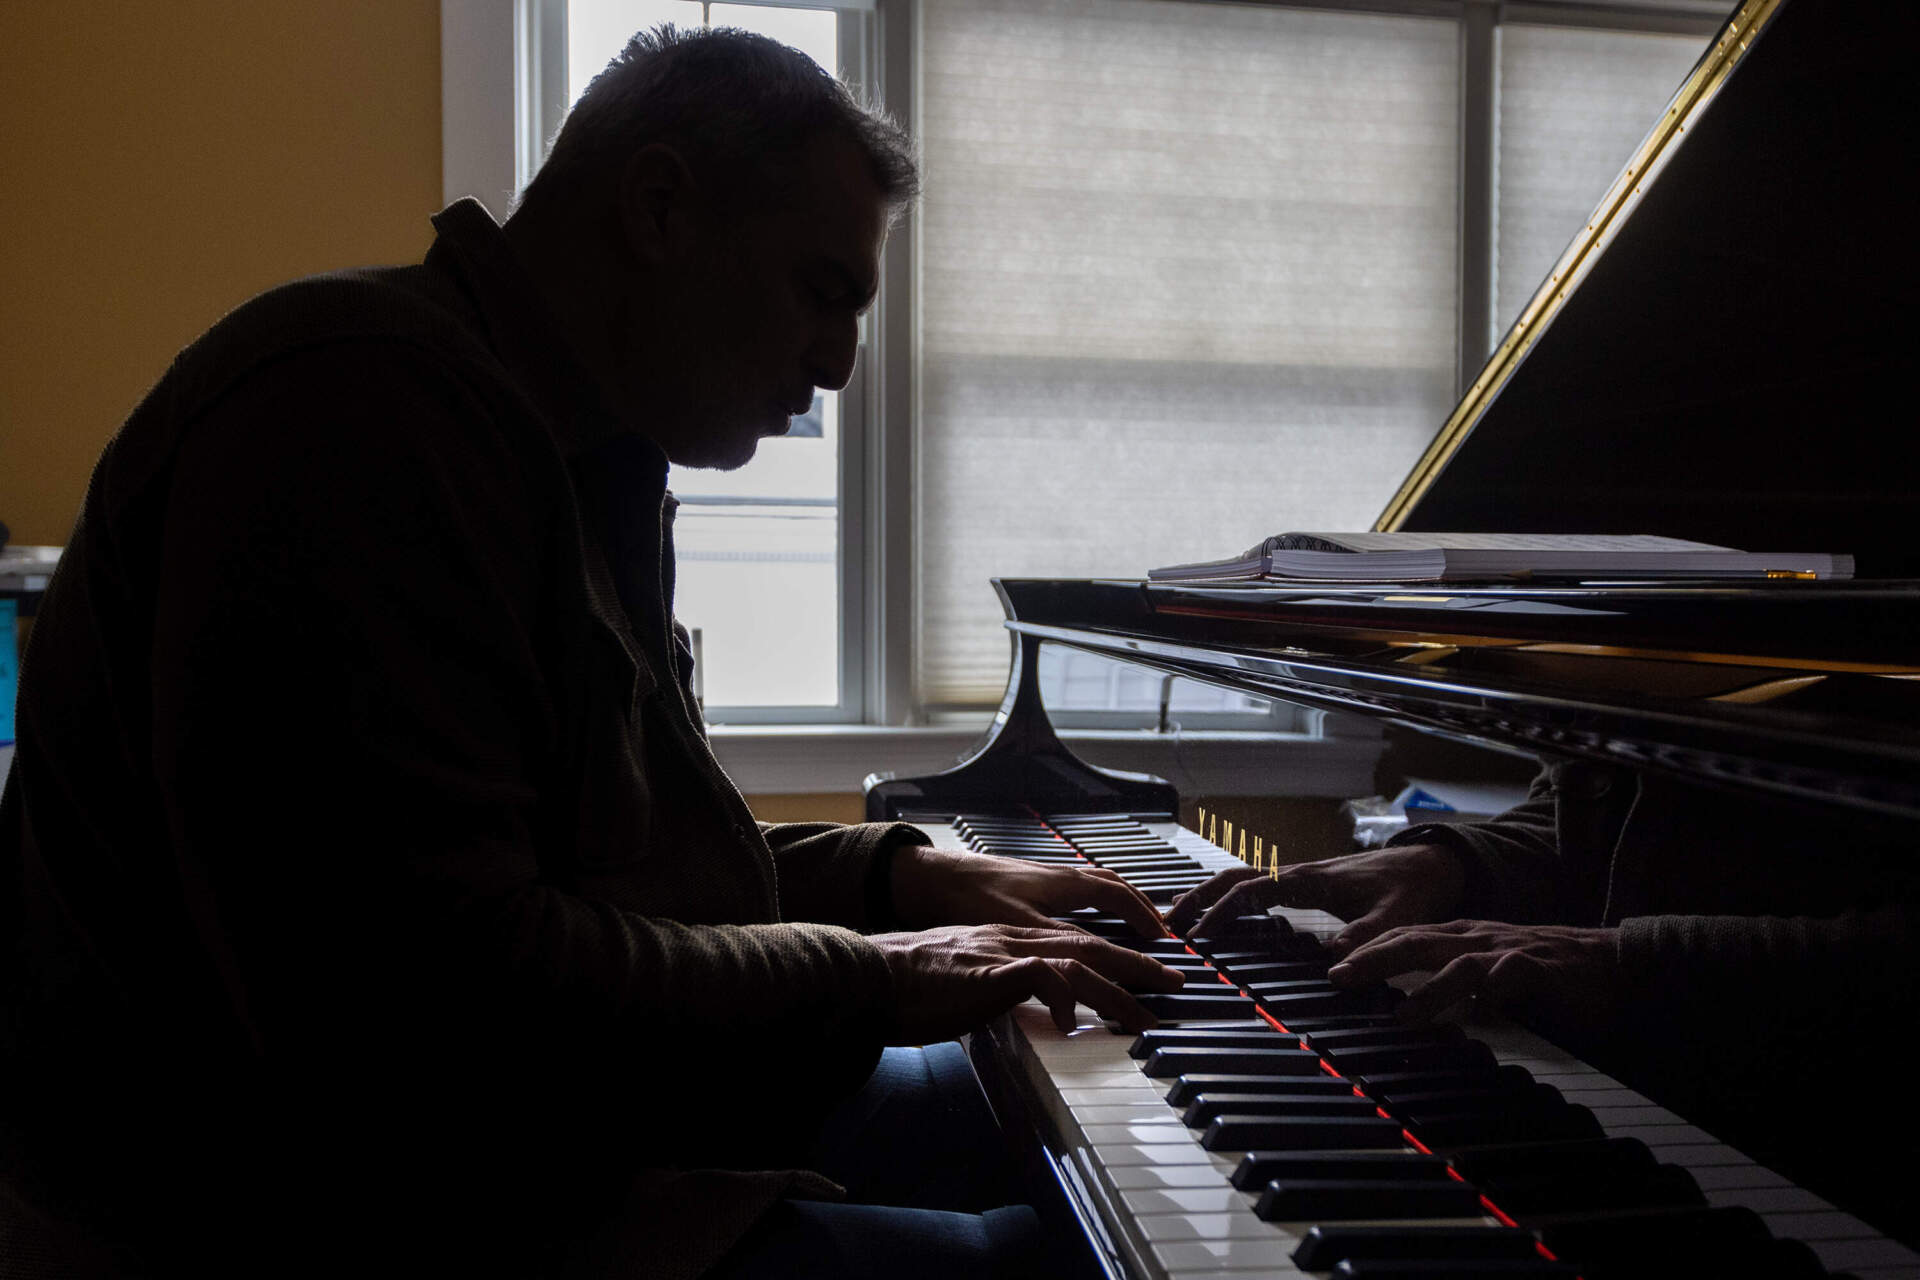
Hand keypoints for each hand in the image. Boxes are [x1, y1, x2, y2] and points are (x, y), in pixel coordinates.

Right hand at [870, 924, 1186, 1042]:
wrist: (870, 976)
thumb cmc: (909, 987)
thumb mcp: (964, 985)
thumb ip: (996, 989)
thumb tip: (1017, 1008)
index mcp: (1007, 940)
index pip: (1073, 943)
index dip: (1113, 957)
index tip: (1144, 973)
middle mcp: (1012, 938)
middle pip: (1089, 945)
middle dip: (1136, 965)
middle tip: (1174, 982)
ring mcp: (1004, 951)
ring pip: (1079, 959)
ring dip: (1120, 987)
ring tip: (1148, 1013)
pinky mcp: (992, 971)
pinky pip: (1044, 977)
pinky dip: (1067, 997)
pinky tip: (1076, 1022)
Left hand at [890, 846, 1165, 938]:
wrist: (932, 876)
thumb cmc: (971, 898)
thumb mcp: (1018, 926)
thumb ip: (1060, 944)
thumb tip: (1098, 963)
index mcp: (1065, 884)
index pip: (1121, 899)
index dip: (1146, 921)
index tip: (1165, 942)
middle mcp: (1061, 875)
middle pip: (1115, 886)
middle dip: (1142, 908)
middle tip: (1161, 932)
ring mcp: (1045, 876)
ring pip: (1097, 884)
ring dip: (1121, 901)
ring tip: (1135, 923)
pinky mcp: (1029, 882)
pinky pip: (1078, 888)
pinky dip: (1097, 901)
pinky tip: (1087, 917)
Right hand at [1166, 843, 1466, 954]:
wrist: (1431, 865)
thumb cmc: (1412, 890)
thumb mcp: (1395, 920)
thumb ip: (1366, 940)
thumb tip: (1332, 967)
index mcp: (1309, 880)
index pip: (1250, 892)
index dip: (1221, 913)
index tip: (1198, 938)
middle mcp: (1297, 874)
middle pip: (1233, 879)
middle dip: (1197, 898)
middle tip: (1166, 922)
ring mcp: (1299, 877)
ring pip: (1241, 879)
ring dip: (1209, 895)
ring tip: (1180, 916)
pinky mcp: (1306, 885)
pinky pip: (1256, 887)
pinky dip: (1230, 897)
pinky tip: (1222, 913)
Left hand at [1328, 920, 1622, 1026]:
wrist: (1609, 961)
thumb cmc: (1544, 968)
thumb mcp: (1487, 967)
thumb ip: (1450, 978)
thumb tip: (1404, 1004)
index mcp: (1463, 935)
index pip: (1405, 935)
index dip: (1367, 949)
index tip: (1333, 966)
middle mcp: (1478, 937)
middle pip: (1417, 941)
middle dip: (1375, 958)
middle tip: (1340, 977)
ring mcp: (1508, 951)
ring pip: (1458, 964)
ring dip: (1426, 990)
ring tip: (1400, 1013)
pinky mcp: (1540, 969)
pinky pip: (1512, 978)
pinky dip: (1492, 994)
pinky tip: (1478, 1011)